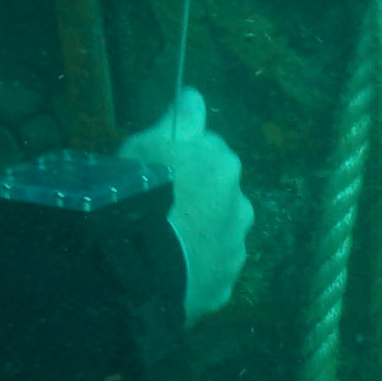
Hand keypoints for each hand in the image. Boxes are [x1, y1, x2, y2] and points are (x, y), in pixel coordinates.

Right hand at [119, 87, 252, 318]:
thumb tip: (194, 94)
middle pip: (218, 194)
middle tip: (161, 208)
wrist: (140, 268)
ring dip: (198, 235)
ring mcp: (234, 251)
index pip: (210, 150)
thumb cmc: (142, 195)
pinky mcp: (224, 287)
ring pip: (217, 234)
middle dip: (197, 197)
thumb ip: (179, 119)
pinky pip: (209, 270)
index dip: (184, 157)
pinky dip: (194, 268)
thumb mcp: (149, 145)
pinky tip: (169, 270)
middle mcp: (241, 207)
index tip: (161, 167)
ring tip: (163, 244)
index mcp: (225, 167)